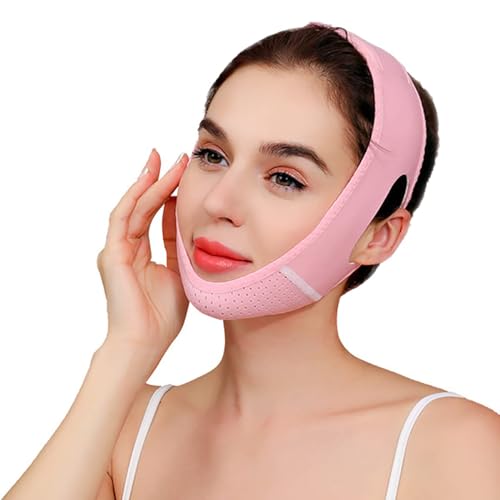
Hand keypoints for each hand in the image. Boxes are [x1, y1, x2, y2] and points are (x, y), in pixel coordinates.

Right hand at [96, 149, 188, 360]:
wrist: (146, 342)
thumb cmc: (163, 315)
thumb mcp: (180, 273)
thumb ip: (180, 248)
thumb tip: (191, 223)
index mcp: (141, 254)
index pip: (155, 216)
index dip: (169, 194)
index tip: (185, 174)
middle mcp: (126, 248)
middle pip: (143, 206)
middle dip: (159, 180)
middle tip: (174, 157)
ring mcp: (116, 250)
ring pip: (133, 207)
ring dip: (149, 183)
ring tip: (164, 160)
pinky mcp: (112, 254)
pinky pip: (124, 219)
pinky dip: (136, 198)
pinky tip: (150, 180)